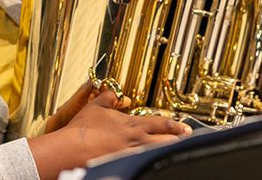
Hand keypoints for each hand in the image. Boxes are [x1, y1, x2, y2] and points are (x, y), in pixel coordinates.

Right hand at [29, 90, 191, 179]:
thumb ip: (108, 98)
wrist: (74, 149)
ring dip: (169, 151)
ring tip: (176, 150)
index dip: (175, 125)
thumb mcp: (95, 107)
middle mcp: (137, 141)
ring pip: (159, 153)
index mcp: (132, 125)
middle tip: (188, 140)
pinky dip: (152, 161)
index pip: (161, 123)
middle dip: (179, 140)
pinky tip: (154, 163)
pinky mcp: (125, 166)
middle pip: (167, 141)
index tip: (185, 127)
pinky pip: (146, 163)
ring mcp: (133, 156)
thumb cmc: (83, 130)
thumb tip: (114, 94)